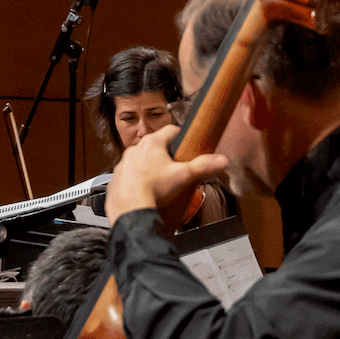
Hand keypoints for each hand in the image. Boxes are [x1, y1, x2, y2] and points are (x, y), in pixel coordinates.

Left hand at [106, 124, 228, 231]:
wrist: (130, 208)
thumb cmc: (154, 189)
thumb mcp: (183, 176)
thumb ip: (203, 166)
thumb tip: (221, 160)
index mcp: (152, 143)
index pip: (171, 130)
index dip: (181, 136)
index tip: (186, 144)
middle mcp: (135, 148)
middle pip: (156, 145)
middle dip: (165, 154)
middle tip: (175, 167)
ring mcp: (124, 162)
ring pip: (141, 159)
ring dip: (149, 165)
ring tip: (160, 180)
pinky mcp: (117, 176)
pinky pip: (129, 173)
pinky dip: (137, 178)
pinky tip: (145, 189)